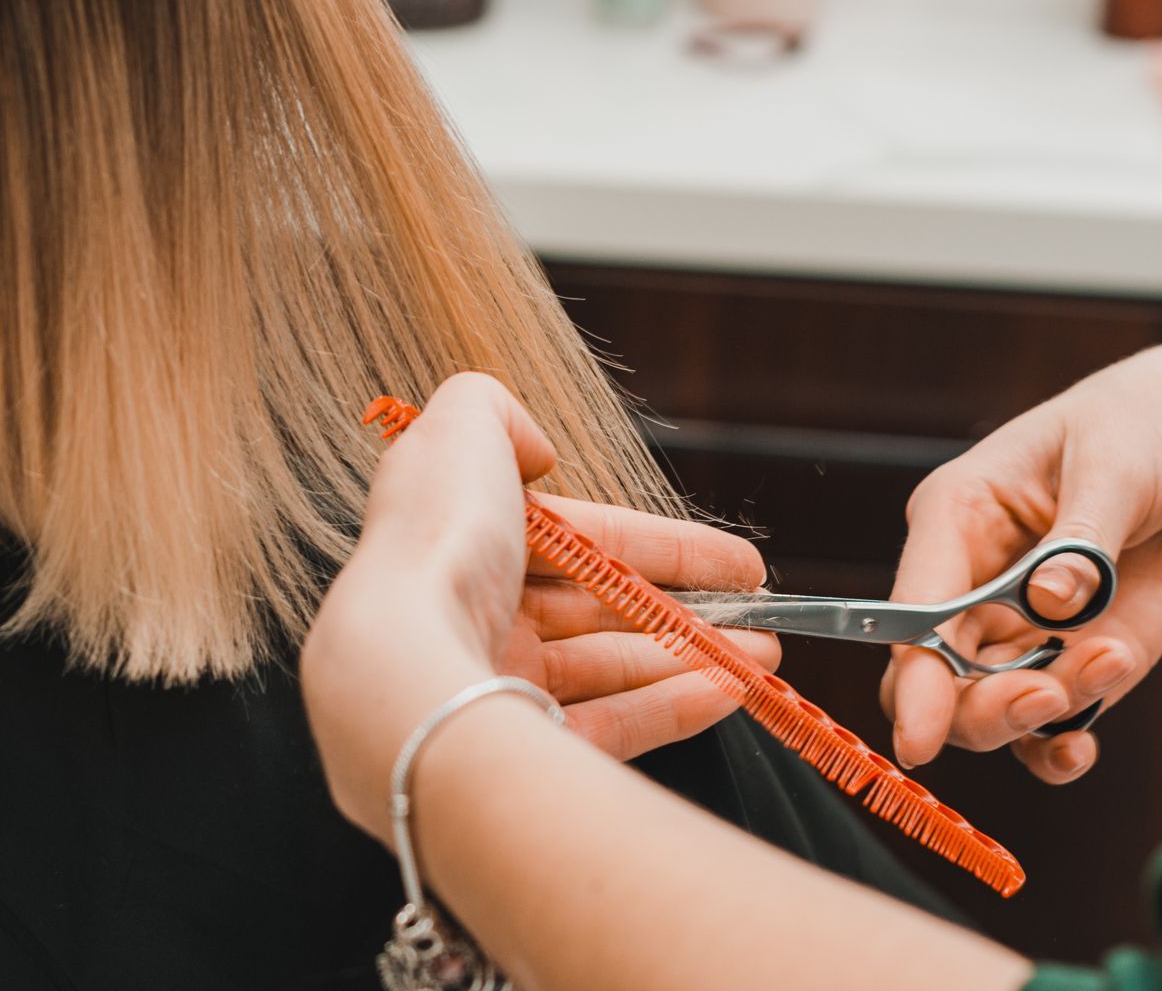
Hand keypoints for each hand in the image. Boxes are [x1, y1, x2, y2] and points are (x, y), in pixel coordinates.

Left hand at [301, 374, 774, 839]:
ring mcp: (494, 690)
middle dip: (684, 610)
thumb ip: (493, 410)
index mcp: (463, 547)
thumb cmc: (432, 541)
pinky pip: (607, 729)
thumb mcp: (458, 432)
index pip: (581, 542)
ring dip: (691, 660)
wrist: (399, 663)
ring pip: (607, 671)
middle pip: (597, 611)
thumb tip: (537, 449)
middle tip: (756, 614)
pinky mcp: (513, 750)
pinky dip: (671, 709)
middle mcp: (474, 618)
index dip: (660, 545)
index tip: (733, 560)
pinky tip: (729, 692)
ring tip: (762, 656)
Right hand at [883, 328, 1161, 783]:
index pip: (914, 607)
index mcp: (956, 518)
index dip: (914, 675)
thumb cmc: (1142, 424)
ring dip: (1040, 714)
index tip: (919, 737)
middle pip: (935, 677)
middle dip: (983, 705)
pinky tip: (1079, 748)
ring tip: (1111, 660)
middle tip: (1050, 695)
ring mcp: (1021, 627)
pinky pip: (1045, 726)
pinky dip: (1055, 750)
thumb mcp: (1112, 462)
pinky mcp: (1072, 657)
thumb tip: (1050, 601)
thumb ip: (1081, 536)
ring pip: (987, 708)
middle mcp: (972, 582)